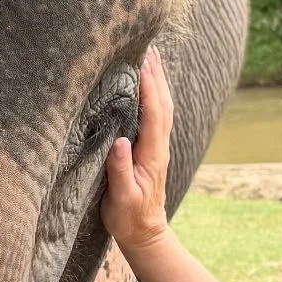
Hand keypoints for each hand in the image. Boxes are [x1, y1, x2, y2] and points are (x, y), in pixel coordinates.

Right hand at [100, 46, 171, 253]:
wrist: (145, 234)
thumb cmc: (129, 217)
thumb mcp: (121, 197)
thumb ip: (119, 169)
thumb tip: (120, 141)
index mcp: (151, 154)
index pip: (153, 114)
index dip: (149, 87)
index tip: (143, 62)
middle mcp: (159, 147)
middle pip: (163, 104)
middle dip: (157, 75)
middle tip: (150, 48)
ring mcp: (158, 147)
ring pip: (162, 107)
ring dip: (159, 81)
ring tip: (151, 57)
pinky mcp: (152, 150)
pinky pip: (157, 115)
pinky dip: (155, 95)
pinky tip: (149, 86)